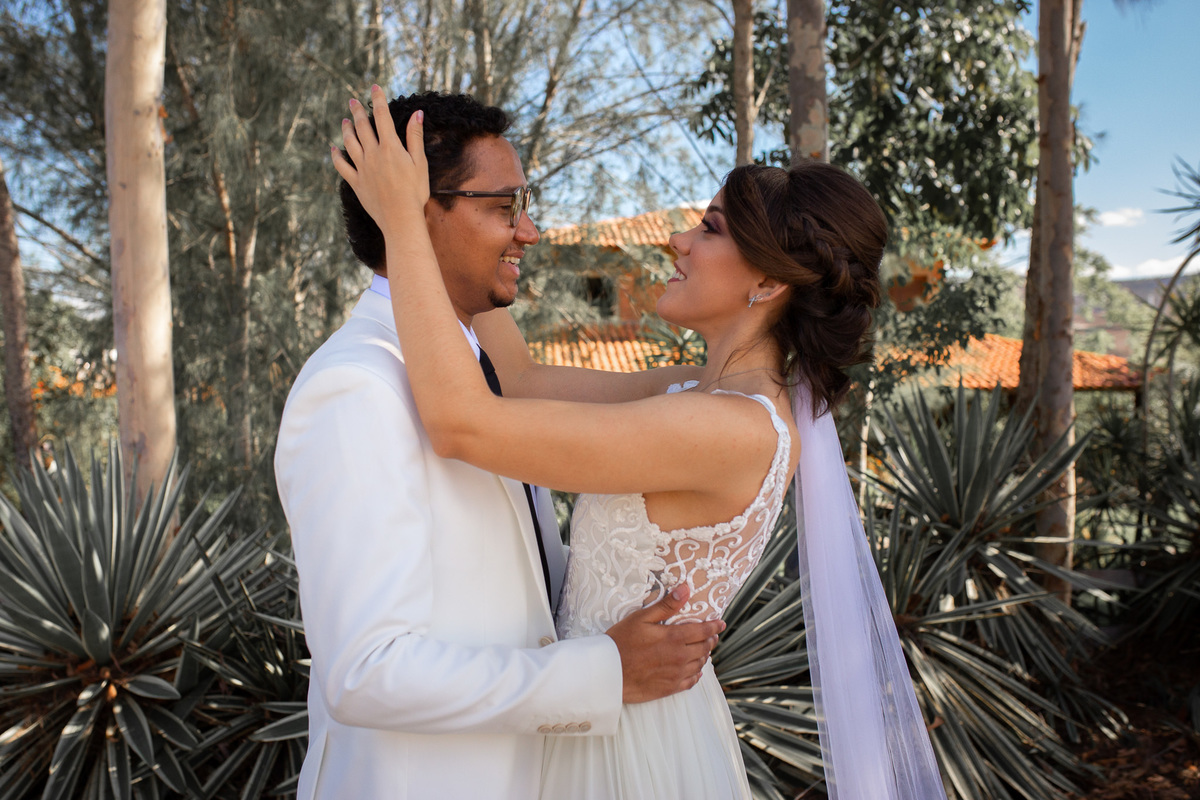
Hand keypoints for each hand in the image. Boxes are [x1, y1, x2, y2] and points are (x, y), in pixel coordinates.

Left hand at [331, 84, 428, 237]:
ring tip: (344, 120)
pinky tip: (333, 149)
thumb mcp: (420, 163)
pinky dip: (336, 156)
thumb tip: (417, 114)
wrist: (401, 218)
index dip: (378, 100)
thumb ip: (415, 137)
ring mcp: (362, 168)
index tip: (374, 87)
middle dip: (357, 111)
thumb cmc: (415, 192)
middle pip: (362, 127)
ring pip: (350, 143)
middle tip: (352, 101)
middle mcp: (373, 154)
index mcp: (390, 147)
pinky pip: (342, 166)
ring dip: (346, 129)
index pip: (382, 117)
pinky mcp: (356, 183)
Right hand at [605, 585, 724, 703]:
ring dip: (704, 656)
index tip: (720, 624)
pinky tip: (695, 670)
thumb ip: (666, 605)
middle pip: (704, 648)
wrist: (608, 672)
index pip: (703, 631)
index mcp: (674, 638)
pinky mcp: (670, 688)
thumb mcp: (642, 617)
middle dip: (710, 640)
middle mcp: (680, 657)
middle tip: (712, 636)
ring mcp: (676, 675)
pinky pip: (691, 682)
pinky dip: (696, 674)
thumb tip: (686, 589)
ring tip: (703, 650)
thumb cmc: (621, 642)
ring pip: (699, 664)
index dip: (714, 627)